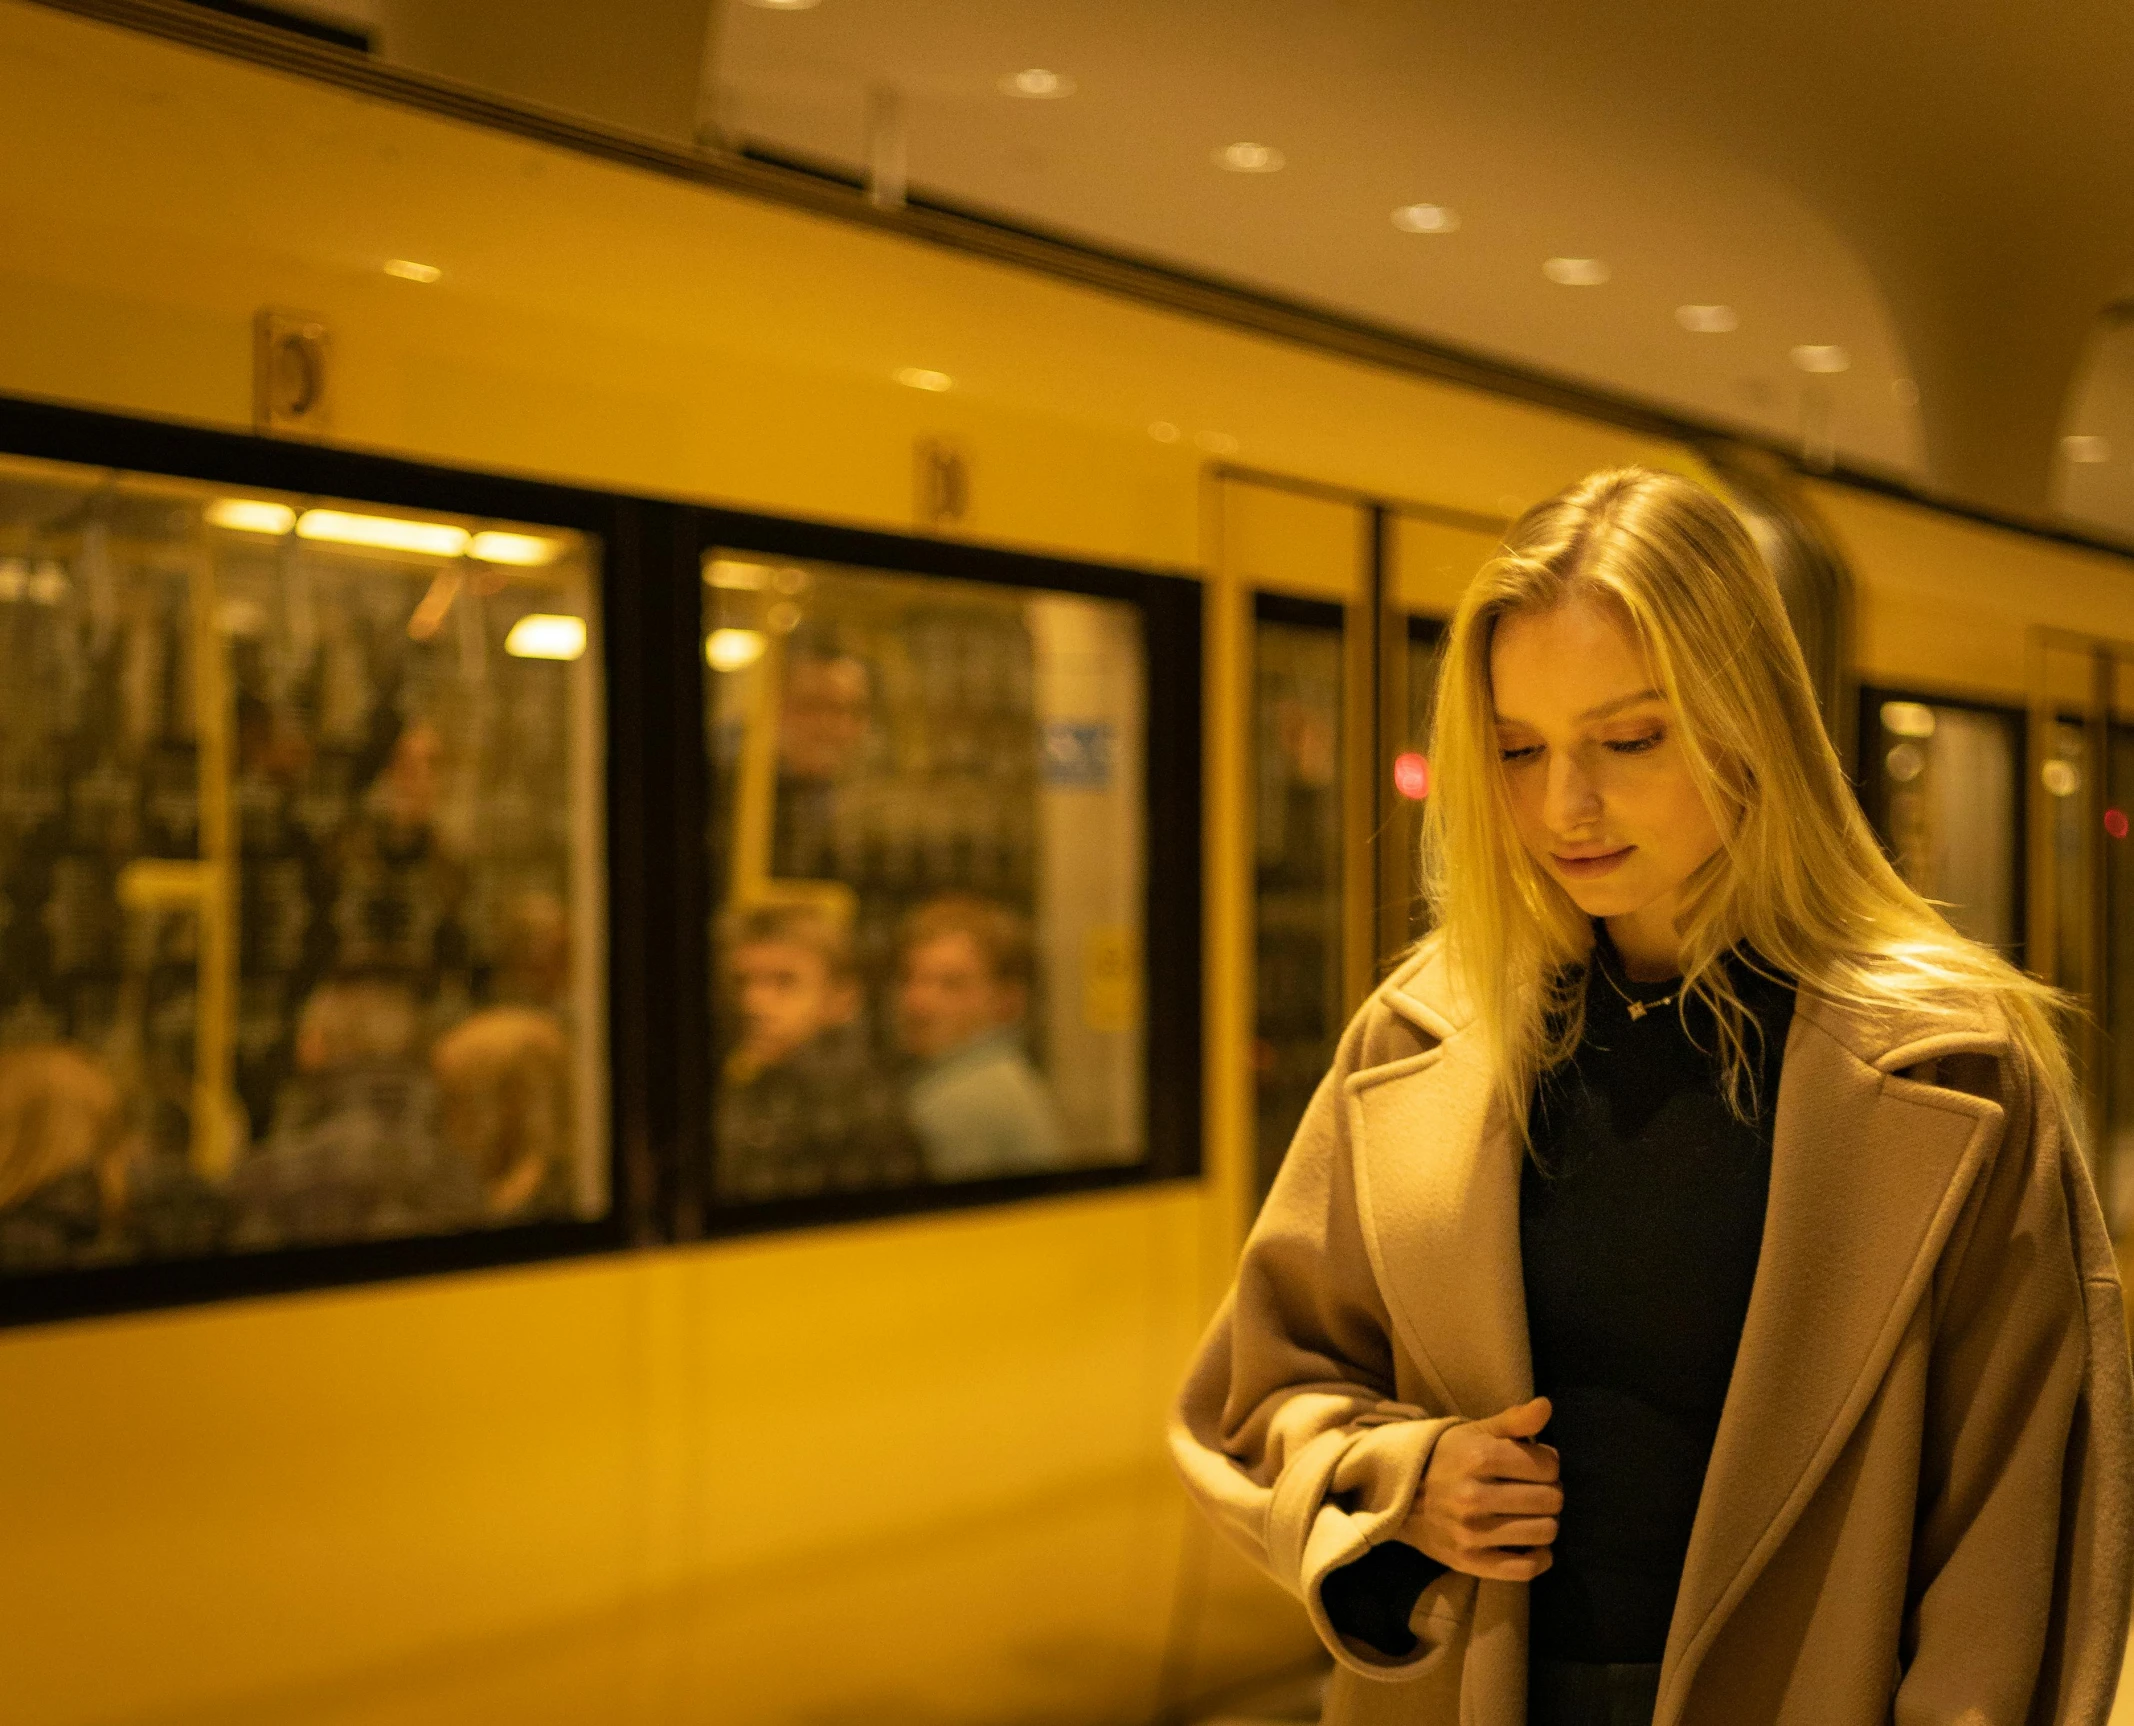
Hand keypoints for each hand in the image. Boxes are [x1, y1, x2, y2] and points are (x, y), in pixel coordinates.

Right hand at [1401, 1395, 1561, 1581]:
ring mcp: (1471, 1533)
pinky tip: (1532, 1544)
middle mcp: (1474, 1496)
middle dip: (1550, 1492)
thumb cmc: (1447, 1459)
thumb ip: (1514, 1420)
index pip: (1549, 1466)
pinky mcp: (1470, 1562)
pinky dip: (1539, 1557)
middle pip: (1551, 1500)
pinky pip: (1525, 1569)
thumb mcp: (1476, 1432)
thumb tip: (1547, 1406)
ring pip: (1544, 1532)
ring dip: (1546, 1523)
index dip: (1549, 1464)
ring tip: (1531, 1514)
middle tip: (1535, 1490)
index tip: (1535, 1464)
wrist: (1401, 1497)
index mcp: (1478, 1457)